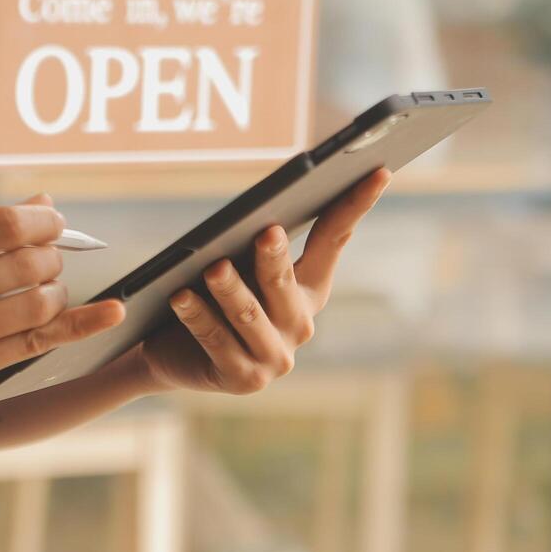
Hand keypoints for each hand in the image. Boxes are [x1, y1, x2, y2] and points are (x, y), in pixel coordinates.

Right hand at [0, 196, 125, 415]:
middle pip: (25, 266)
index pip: (2, 226)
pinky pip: (29, 346)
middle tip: (50, 256)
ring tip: (47, 287)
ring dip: (56, 292)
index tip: (54, 220)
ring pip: (34, 306)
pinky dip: (72, 326)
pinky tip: (107, 314)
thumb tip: (44, 205)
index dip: (42, 220)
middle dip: (51, 257)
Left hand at [127, 169, 391, 395]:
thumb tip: (258, 216)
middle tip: (267, 231)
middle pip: (285, 282)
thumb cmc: (210, 298)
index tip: (376, 172)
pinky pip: (217, 341)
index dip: (354, 206)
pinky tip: (180, 297)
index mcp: (308, 289)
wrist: (174, 356)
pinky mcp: (243, 379)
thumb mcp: (237, 266)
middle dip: (275, 257)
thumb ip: (252, 246)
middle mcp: (299, 324)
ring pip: (249, 315)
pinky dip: (197, 316)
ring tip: (212, 268)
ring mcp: (275, 357)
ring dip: (230, 290)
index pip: (334, 241)